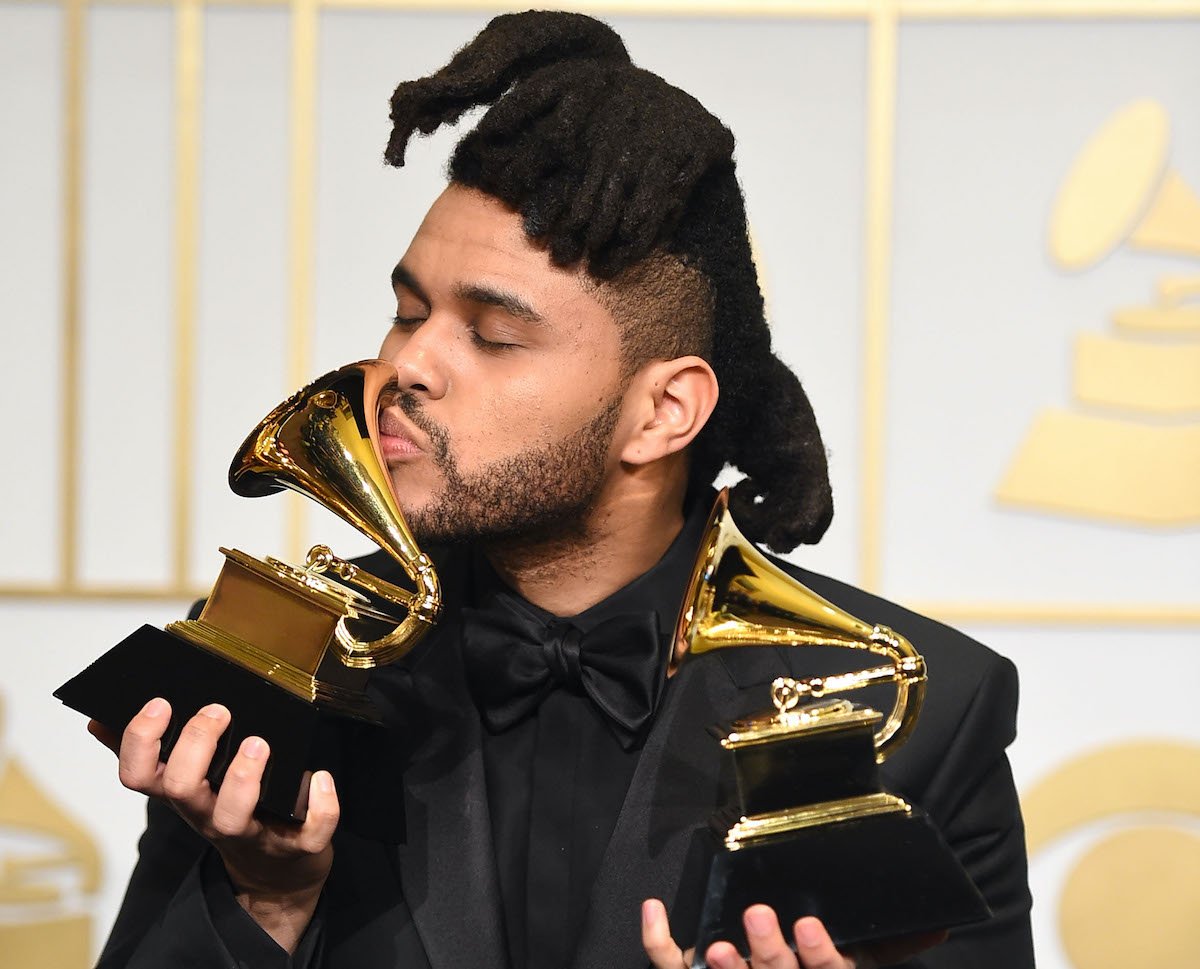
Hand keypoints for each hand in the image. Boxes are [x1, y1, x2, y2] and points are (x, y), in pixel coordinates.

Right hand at [90, 698, 338, 952]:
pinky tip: (322, 777)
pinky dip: (321, 805)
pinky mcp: (296, 847)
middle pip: (181, 789)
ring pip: (234, 816)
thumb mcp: (190, 782)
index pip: (138, 776)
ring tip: (258, 743)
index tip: (161, 703)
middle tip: (219, 711)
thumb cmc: (232, 808)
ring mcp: (252, 833)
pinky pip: (310, 832)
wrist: (277, 872)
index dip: (142, 741)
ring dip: (244, 777)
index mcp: (183, 795)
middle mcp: (209, 815)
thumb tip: (101, 718)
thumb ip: (152, 751)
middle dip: (196, 745)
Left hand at [642, 899, 946, 968]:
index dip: (819, 957)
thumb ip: (891, 946)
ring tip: (722, 946)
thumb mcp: (848, 965)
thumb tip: (941, 926)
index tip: (808, 926)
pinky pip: (672, 967)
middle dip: (771, 953)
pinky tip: (654, 911)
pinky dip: (657, 941)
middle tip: (761, 918)